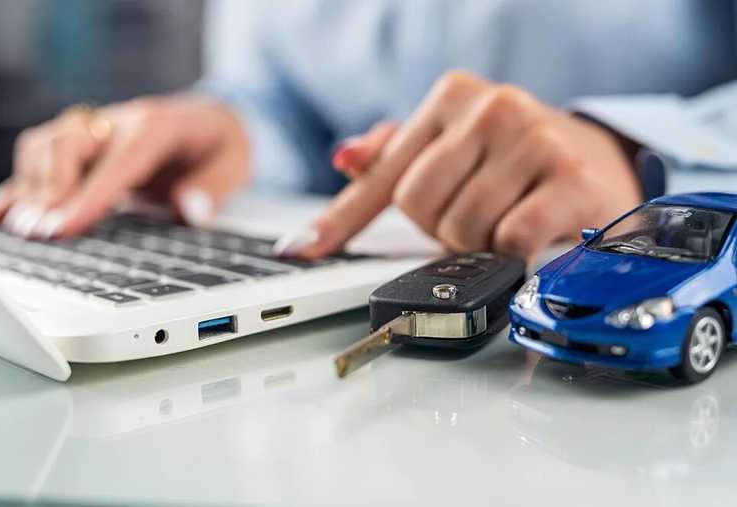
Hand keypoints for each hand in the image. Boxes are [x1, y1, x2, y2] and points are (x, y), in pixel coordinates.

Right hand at [0, 95, 249, 237]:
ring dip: (32, 186)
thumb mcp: (234, 167)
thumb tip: (190, 209)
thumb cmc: (220, 146)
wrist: (212, 119)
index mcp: (158, 126)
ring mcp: (96, 131)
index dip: (88, 196)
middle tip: (40, 234)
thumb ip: (213, 189)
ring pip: (46, 145)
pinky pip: (42, 162)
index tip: (62, 228)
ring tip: (25, 229)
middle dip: (51, 190)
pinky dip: (19, 187)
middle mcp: (119, 122)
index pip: (118, 162)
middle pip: (69, 144)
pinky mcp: (84, 147)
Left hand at [279, 71, 641, 260]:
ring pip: (461, 228)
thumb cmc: (514, 162)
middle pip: (418, 204)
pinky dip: (513, 251)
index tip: (304, 249)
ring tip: (504, 221)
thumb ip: (398, 155)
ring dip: (479, 242)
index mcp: (451, 98)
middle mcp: (490, 108)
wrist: (599, 164)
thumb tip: (345, 157)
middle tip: (474, 219)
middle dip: (440, 229)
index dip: (342, 219)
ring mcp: (531, 138)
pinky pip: (510, 239)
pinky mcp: (569, 177)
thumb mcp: (453, 150)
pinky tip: (530, 233)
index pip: (383, 173)